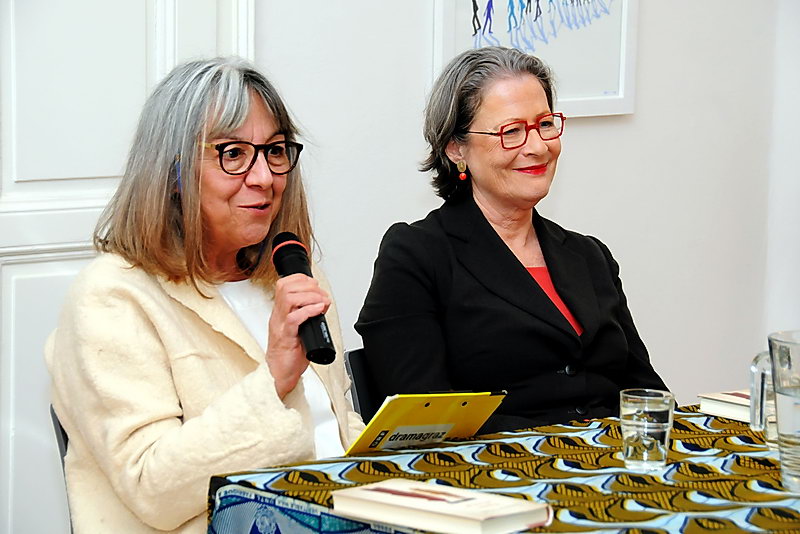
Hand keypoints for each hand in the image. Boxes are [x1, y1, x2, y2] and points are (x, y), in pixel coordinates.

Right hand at [267, 273, 330, 398]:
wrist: (281, 374)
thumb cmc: (290, 354)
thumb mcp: (301, 328)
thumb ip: (309, 315)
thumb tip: (323, 303)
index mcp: (280, 313)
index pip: (283, 285)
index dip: (300, 279)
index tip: (314, 284)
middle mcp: (278, 316)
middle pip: (285, 287)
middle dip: (308, 286)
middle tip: (321, 294)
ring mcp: (280, 326)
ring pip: (289, 299)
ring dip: (310, 296)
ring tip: (321, 302)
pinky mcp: (286, 338)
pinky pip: (294, 318)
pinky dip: (308, 311)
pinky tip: (319, 310)